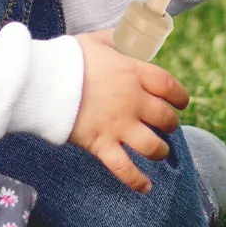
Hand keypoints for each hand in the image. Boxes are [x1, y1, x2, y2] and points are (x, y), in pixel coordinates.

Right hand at [70, 30, 189, 192]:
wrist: (44, 81)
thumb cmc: (68, 59)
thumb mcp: (97, 40)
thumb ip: (116, 41)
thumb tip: (127, 38)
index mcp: (134, 73)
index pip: (170, 87)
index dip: (180, 97)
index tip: (181, 102)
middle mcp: (132, 101)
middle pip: (165, 118)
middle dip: (170, 124)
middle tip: (166, 126)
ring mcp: (118, 125)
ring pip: (153, 146)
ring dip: (161, 151)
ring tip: (159, 152)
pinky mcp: (101, 144)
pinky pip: (125, 169)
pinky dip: (137, 181)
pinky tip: (146, 187)